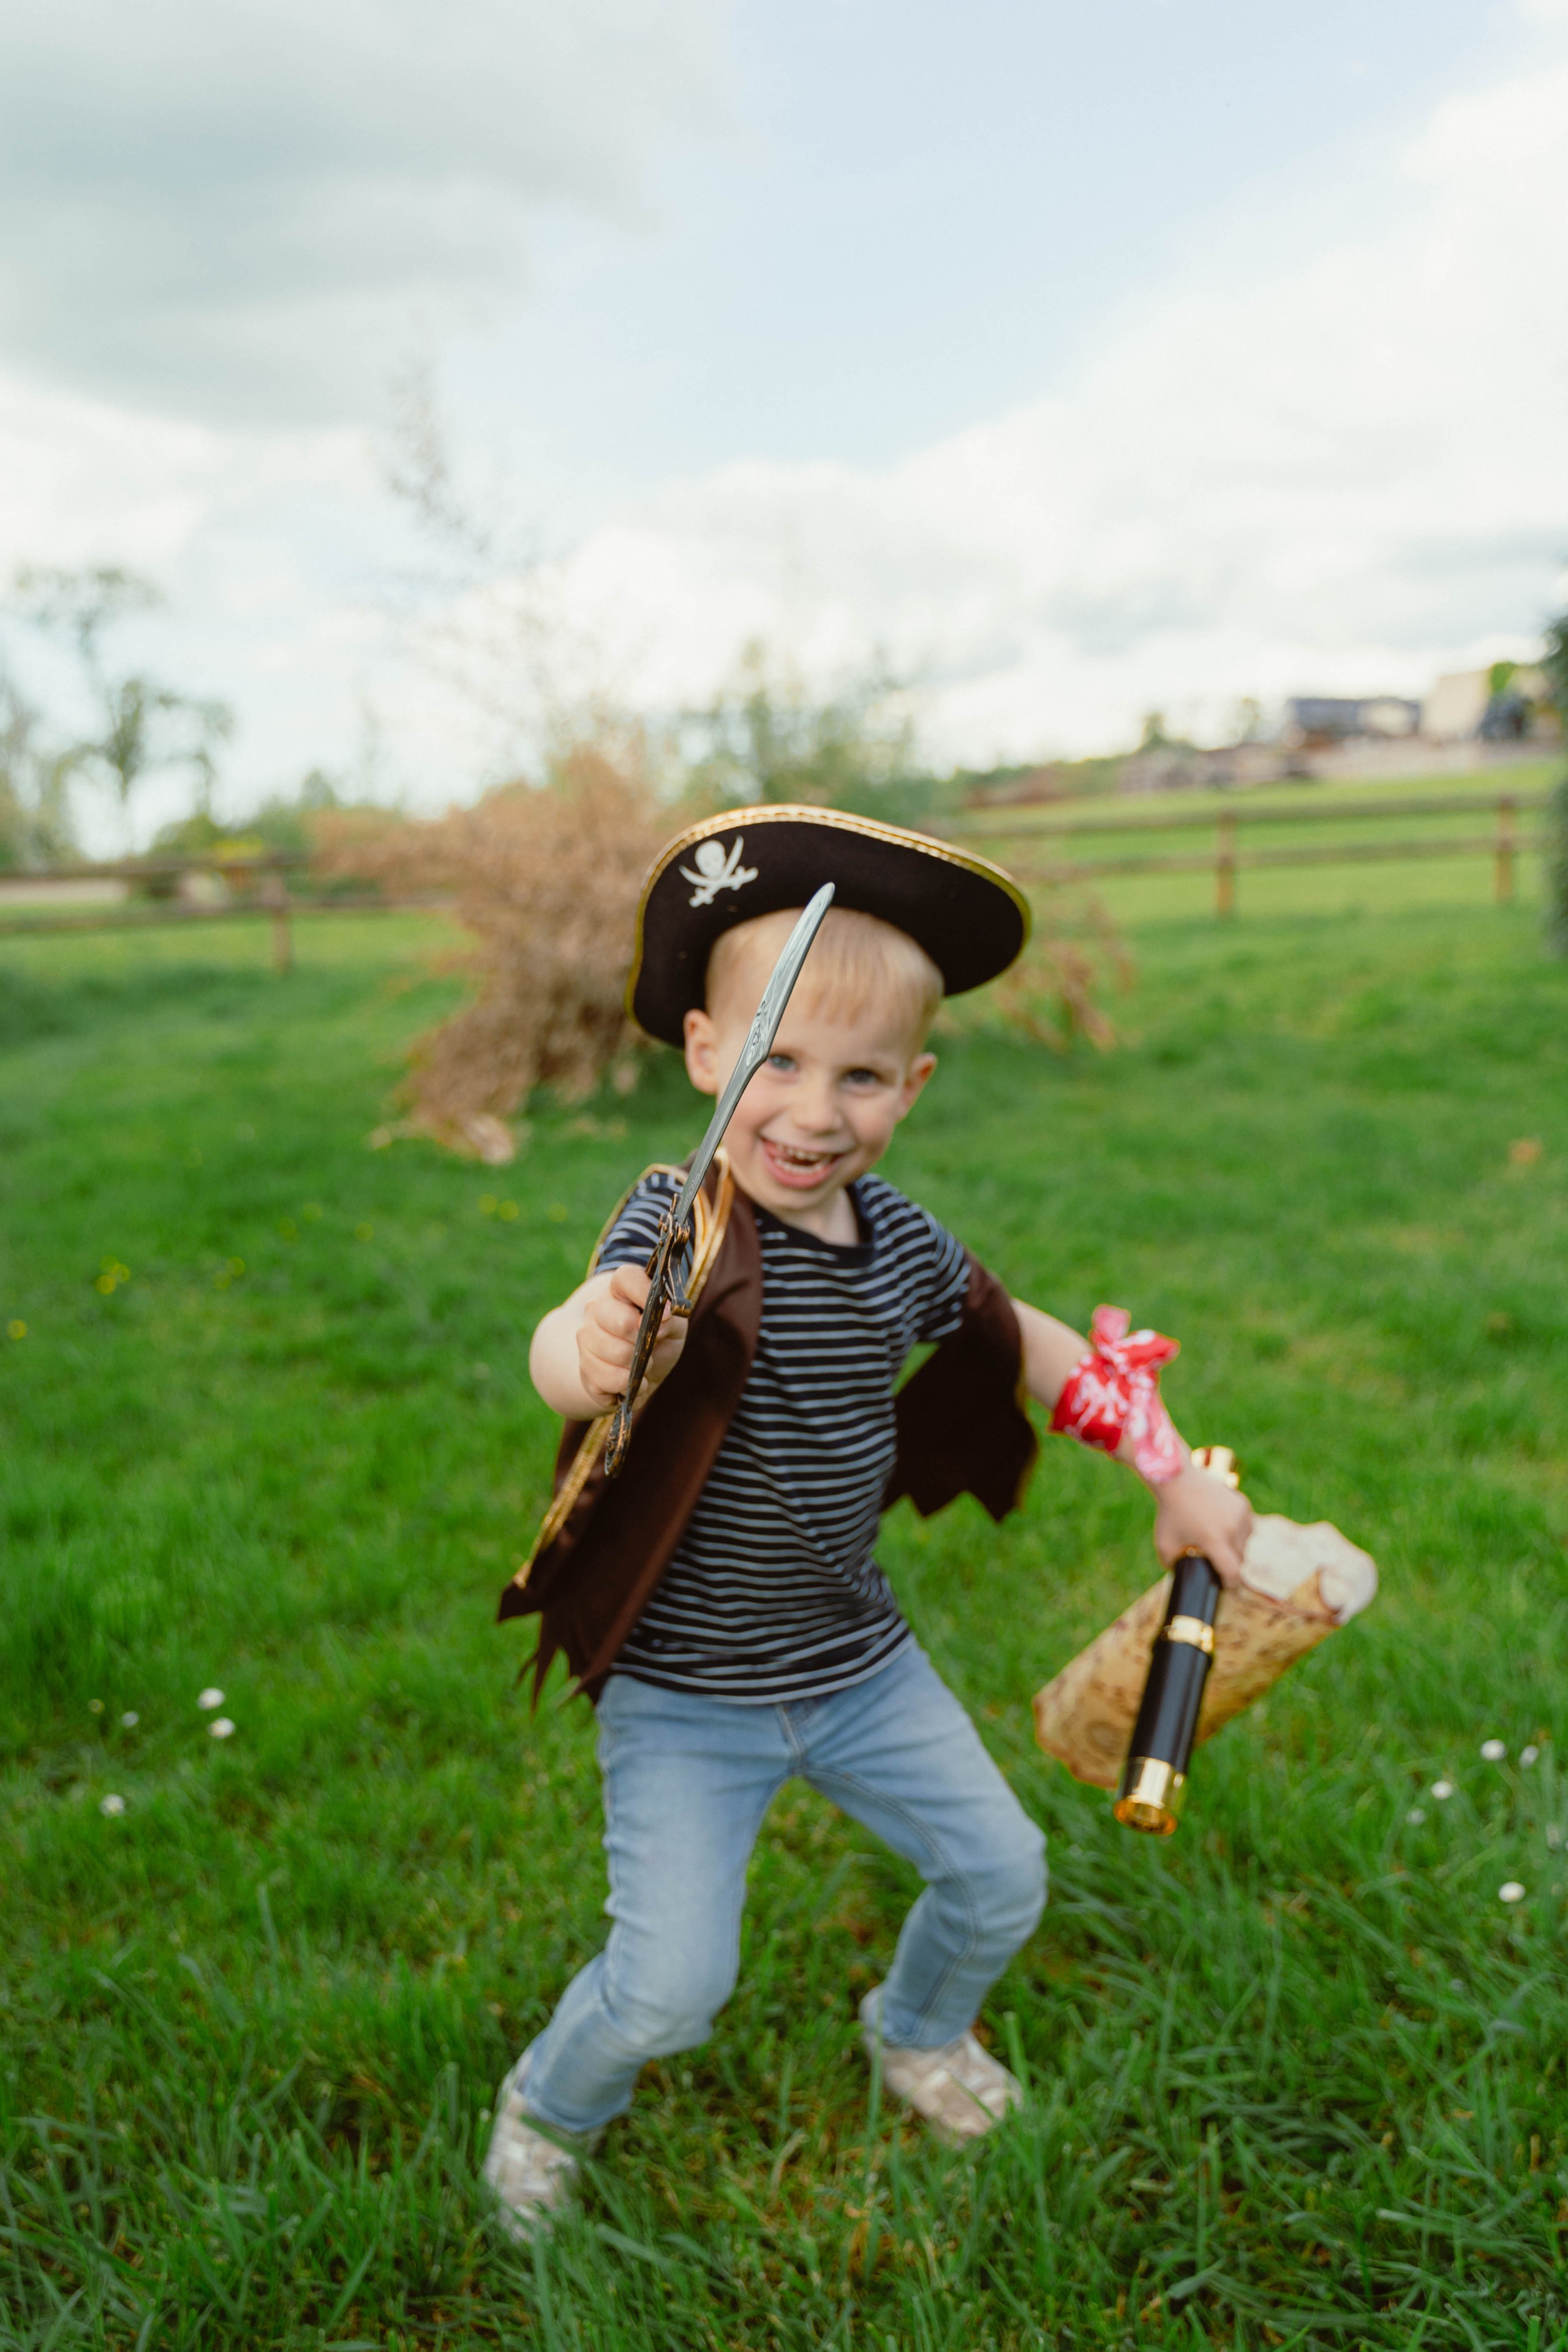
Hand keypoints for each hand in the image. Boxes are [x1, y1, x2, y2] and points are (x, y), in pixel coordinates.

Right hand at [576, 1264, 689, 1414]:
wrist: (636, 1373)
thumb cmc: (658, 1340)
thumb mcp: (674, 1326)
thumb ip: (672, 1319)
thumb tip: (662, 1319)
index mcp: (620, 1290)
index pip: (626, 1278)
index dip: (645, 1293)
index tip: (666, 1313)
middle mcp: (597, 1308)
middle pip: (621, 1321)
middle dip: (644, 1340)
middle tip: (651, 1346)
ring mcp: (586, 1338)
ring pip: (616, 1353)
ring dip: (638, 1365)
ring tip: (643, 1365)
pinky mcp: (584, 1367)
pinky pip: (608, 1379)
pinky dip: (627, 1385)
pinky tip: (632, 1381)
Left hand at [1152, 1464, 1252, 1589]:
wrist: (1178, 1480)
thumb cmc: (1170, 1513)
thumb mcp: (1164, 1544)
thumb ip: (1171, 1566)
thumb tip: (1182, 1578)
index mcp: (1213, 1539)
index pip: (1233, 1571)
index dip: (1230, 1583)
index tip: (1225, 1586)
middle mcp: (1231, 1527)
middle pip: (1239, 1559)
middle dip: (1229, 1564)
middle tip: (1215, 1562)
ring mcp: (1240, 1514)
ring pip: (1246, 1543)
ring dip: (1236, 1548)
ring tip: (1218, 1542)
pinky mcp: (1243, 1504)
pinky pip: (1247, 1527)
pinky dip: (1239, 1531)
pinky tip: (1225, 1528)